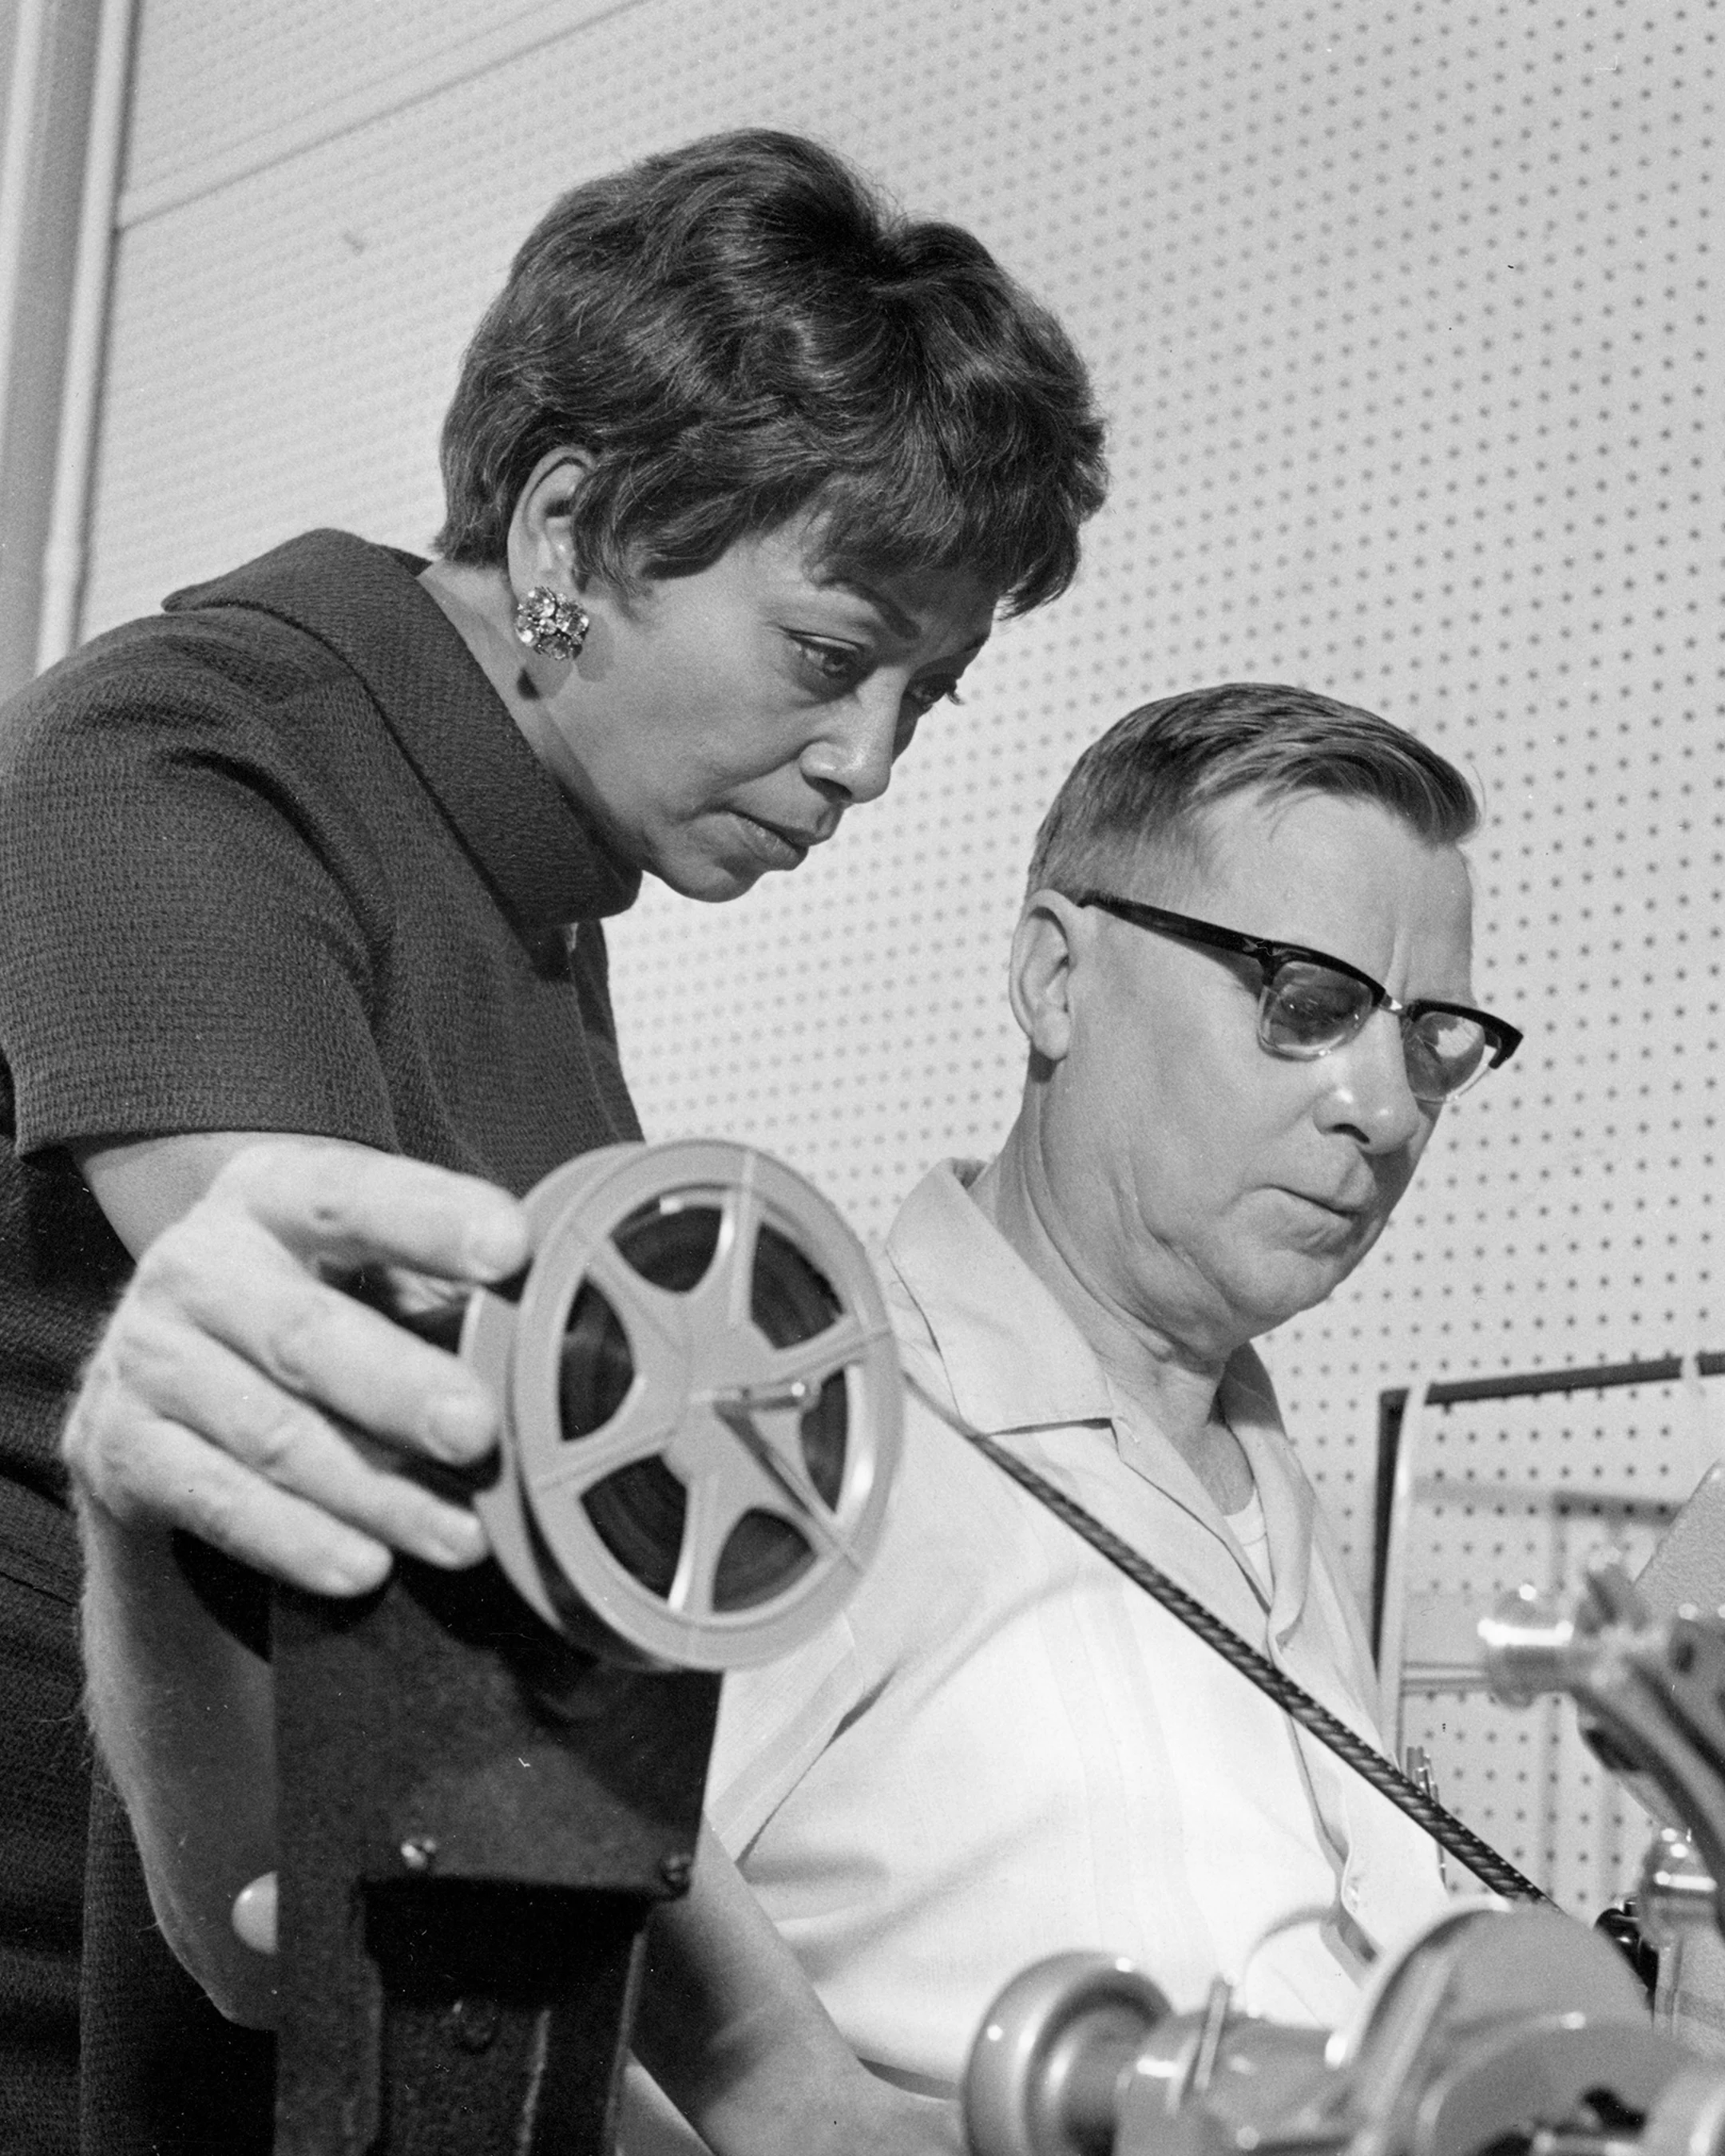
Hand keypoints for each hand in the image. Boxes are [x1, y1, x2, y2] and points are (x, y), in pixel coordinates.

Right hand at [63, 1138, 529, 1594]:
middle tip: (479, 1431)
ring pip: (273, 1434)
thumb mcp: (367, 1280)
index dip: (433, 1219)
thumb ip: (446, 1292)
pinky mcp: (116, 1447)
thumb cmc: (310, 1320)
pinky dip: (296, 1540)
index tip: (513, 1247)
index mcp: (270, 1195)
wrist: (163, 1403)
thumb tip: (561, 1334)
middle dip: (400, 1387)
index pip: (355, 1194)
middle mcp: (195, 1262)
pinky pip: (218, 1501)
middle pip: (305, 1332)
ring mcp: (147, 1355)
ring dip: (376, 1494)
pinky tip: (365, 1566)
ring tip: (464, 1536)